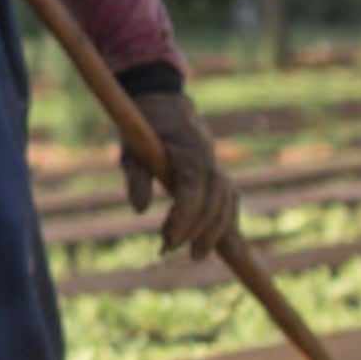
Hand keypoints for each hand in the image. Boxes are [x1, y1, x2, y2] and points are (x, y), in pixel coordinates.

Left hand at [122, 91, 237, 262]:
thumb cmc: (144, 127)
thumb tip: (139, 210)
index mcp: (190, 155)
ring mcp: (217, 169)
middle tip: (168, 249)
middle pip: (216, 204)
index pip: (194, 194)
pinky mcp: (219, 176)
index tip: (165, 241)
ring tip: (197, 254)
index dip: (183, 221)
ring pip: (228, 205)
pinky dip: (225, 223)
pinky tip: (213, 242)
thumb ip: (136, 177)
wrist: (165, 105)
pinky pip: (230, 203)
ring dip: (217, 233)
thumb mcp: (130, 149)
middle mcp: (210, 163)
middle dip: (199, 232)